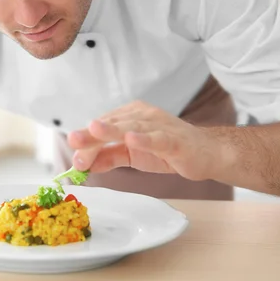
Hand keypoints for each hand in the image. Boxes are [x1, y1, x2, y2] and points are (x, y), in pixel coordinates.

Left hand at [67, 101, 222, 180]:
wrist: (206, 154)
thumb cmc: (167, 150)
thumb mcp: (132, 156)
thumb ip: (108, 157)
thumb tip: (83, 164)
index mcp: (130, 116)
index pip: (103, 127)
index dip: (87, 140)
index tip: (73, 156)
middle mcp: (142, 116)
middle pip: (113, 125)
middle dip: (92, 135)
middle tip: (74, 141)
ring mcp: (159, 125)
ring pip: (132, 127)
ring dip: (112, 130)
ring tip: (94, 130)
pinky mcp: (175, 140)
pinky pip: (158, 138)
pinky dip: (144, 138)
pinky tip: (131, 139)